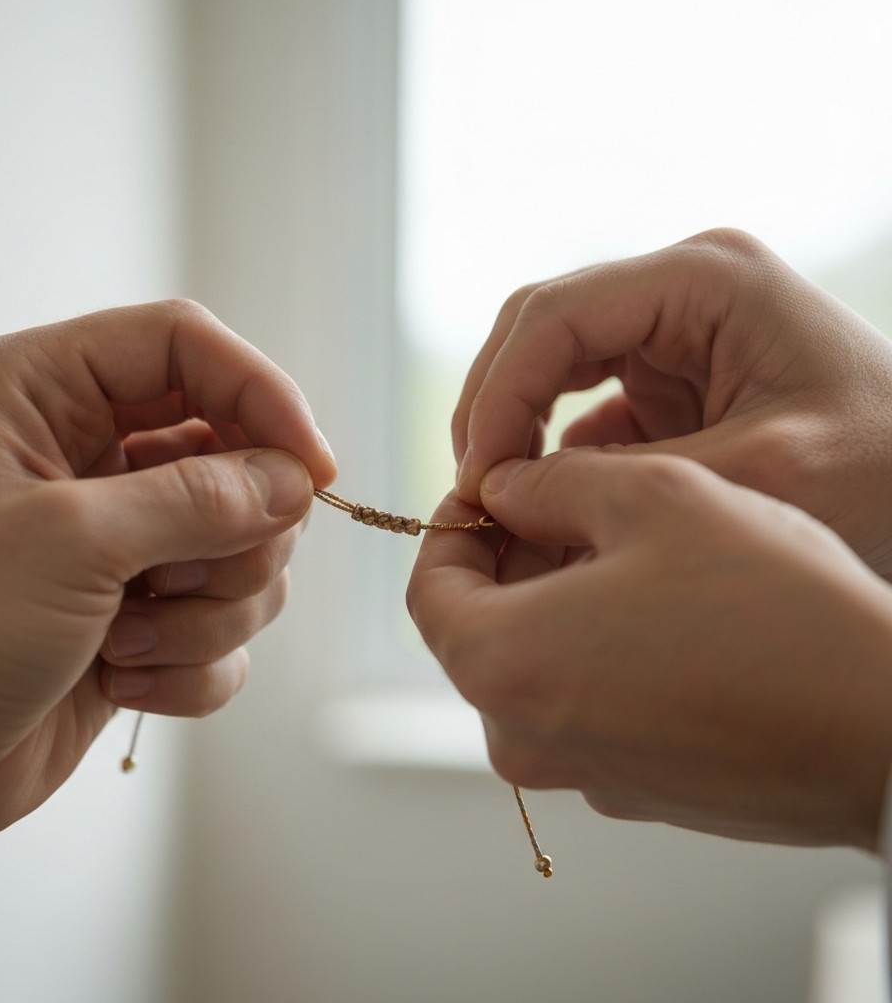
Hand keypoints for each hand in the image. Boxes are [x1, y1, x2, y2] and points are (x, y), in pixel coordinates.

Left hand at [0, 299, 336, 879]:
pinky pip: (226, 624)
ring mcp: (123, 536)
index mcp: (46, 392)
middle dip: (233, 535)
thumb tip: (294, 483)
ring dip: (208, 611)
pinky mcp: (146, 611)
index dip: (262, 394)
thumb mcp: (67, 544)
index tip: (312, 468)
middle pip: (237, 452)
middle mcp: (91, 453)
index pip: (187, 347)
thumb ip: (196, 498)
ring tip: (129, 642)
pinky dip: (193, 663)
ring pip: (245, 547)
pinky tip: (124, 682)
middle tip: (183, 580)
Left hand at [408, 450, 891, 850]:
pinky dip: (595, 652)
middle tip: (564, 505)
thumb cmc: (769, 607)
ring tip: (623, 548)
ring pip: (532, 666)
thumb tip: (502, 489)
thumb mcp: (654, 498)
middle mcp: (524, 738)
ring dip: (555, 602)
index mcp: (502, 666)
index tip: (496, 490)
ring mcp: (579, 775)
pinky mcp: (634, 791)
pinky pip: (582, 706)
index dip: (453, 528)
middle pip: (477, 630)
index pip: (429, 589)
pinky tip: (660, 611)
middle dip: (509, 561)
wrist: (881, 728)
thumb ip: (552, 484)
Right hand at [452, 229, 891, 576]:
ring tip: (496, 495)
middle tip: (474, 491)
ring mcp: (670, 329)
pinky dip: (550, 447)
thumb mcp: (761, 471)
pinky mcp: (667, 374)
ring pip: (548, 361)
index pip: (555, 315)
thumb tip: (509, 487)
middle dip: (494, 406)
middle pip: (537, 328)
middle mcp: (678, 288)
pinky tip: (544, 498)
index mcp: (704, 279)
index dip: (500, 393)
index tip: (480, 478)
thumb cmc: (884, 468)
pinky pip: (580, 400)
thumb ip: (629, 474)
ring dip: (514, 424)